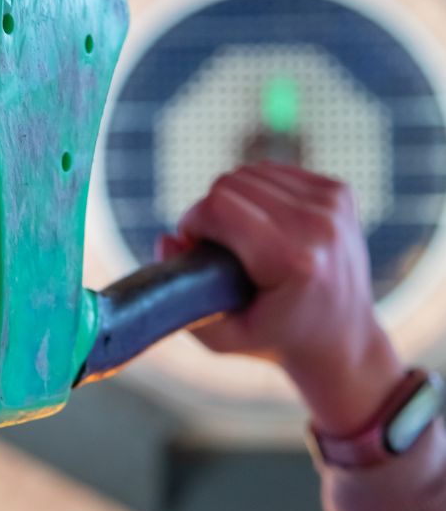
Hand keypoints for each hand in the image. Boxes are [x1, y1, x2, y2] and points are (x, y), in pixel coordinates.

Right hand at [158, 161, 404, 436]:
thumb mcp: (220, 335)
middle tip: (216, 246)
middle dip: (211, 211)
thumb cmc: (274, 338)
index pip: (219, 207)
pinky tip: (265, 223)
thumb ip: (181, 293)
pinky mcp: (339, 190)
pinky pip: (272, 171)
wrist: (344, 338)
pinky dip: (258, 193)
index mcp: (294, 261)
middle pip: (230, 183)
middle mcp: (319, 226)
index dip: (192, 222)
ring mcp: (332, 205)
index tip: (194, 248)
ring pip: (249, 172)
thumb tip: (167, 239)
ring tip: (241, 237)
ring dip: (234, 200)